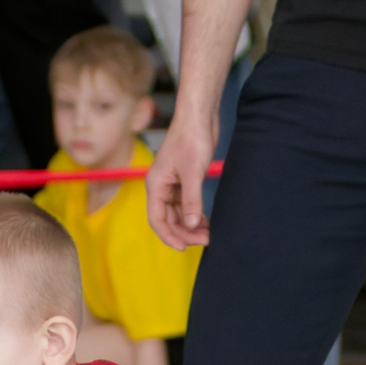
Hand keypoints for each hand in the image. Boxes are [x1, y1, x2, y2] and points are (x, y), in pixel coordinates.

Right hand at [148, 113, 215, 248]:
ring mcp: (173, 184)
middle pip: (169, 219)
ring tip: (209, 233)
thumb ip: (191, 200)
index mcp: (156, 185)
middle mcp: (161, 187)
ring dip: (191, 226)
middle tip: (206, 240)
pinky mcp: (184, 180)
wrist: (200, 116)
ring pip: (178, 214)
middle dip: (185, 232)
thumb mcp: (192, 172)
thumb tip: (190, 225)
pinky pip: (186, 205)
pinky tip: (206, 221)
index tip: (184, 248)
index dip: (169, 236)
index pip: (157, 220)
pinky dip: (195, 214)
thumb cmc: (191, 138)